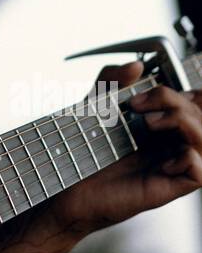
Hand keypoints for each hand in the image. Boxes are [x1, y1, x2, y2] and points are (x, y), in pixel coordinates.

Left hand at [46, 61, 201, 238]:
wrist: (64, 180)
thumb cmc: (81, 148)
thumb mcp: (94, 104)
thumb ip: (112, 80)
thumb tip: (136, 66)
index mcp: (161, 123)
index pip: (195, 102)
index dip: (185, 91)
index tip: (150, 88)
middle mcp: (170, 142)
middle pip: (201, 114)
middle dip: (175, 100)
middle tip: (137, 105)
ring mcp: (171, 165)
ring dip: (184, 122)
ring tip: (149, 124)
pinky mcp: (167, 187)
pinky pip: (199, 171)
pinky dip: (186, 158)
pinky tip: (160, 161)